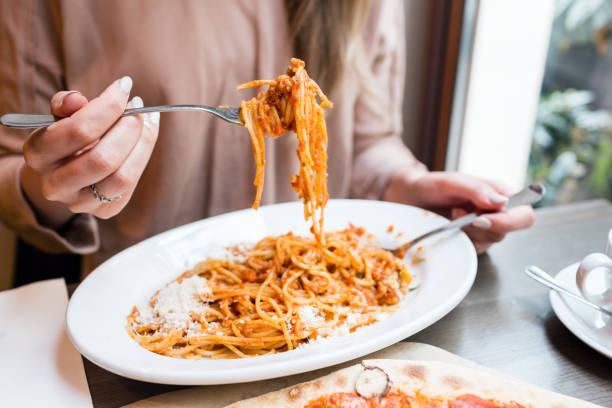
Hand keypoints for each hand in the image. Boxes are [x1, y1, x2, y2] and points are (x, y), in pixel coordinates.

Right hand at [21, 77, 159, 228]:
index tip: (125, 86)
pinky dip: (143, 157)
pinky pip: (131, 187)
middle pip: (103, 159)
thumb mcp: (59, 115)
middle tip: (138, 107)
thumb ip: (66, 103)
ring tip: (146, 120)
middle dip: (129, 128)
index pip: (79, 131)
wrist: (61, 172)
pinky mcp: (104, 211)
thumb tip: (77, 99)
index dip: (108, 106)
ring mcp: (79, 203)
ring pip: (122, 178)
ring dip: (142, 144)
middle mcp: (55, 184)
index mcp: (38, 154)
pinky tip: (146, 136)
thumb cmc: (65, 136)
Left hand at [383, 171, 534, 253]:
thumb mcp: (452, 181)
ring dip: (467, 232)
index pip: (524, 214)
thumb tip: (503, 202)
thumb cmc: (430, 185)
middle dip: (483, 226)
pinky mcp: (467, 243)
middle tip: (459, 215)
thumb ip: (477, 189)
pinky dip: (457, 240)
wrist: (406, 198)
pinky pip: (471, 250)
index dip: (510, 221)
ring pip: (489, 242)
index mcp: (499, 195)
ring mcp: (481, 230)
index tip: (481, 218)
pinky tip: (446, 228)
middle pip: (508, 232)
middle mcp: (495, 214)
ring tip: (449, 216)